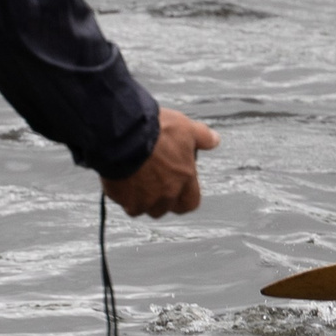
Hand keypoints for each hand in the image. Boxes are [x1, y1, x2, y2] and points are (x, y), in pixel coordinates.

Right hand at [101, 106, 219, 217]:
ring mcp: (142, 198)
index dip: (183, 198)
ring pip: (142, 208)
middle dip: (160, 200)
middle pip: (165, 208)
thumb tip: (215, 140)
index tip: (177, 189)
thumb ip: (203, 137)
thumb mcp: (185, 127)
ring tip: (134, 180)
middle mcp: (165, 193)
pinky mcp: (121, 197)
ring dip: (140, 199)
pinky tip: (120, 178)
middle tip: (153, 182)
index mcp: (184, 178)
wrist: (124, 134)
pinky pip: (122, 202)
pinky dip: (121, 194)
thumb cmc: (155, 130)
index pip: (191, 202)